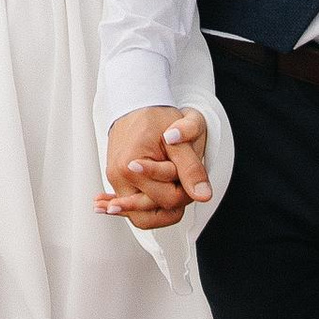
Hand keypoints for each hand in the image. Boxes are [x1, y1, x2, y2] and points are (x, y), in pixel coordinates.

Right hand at [98, 108, 211, 231]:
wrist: (135, 102)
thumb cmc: (157, 117)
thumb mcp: (181, 140)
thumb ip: (192, 169)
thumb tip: (203, 194)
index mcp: (132, 167)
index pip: (168, 200)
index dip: (186, 192)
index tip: (188, 175)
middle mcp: (118, 176)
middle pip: (147, 216)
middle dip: (171, 207)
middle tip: (182, 188)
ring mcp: (114, 179)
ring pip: (136, 216)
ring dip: (156, 212)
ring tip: (171, 199)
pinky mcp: (116, 179)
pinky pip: (127, 204)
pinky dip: (135, 207)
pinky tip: (127, 208)